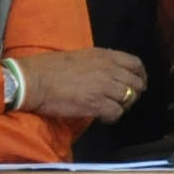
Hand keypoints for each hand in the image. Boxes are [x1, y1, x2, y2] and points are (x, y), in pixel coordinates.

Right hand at [17, 48, 149, 122]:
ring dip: (122, 107)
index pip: (136, 64)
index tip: (138, 84)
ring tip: (110, 109)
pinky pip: (116, 113)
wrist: (33, 80)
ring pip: (129, 99)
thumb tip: (110, 72)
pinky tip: (102, 117)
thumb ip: (99, 62)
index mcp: (104, 56)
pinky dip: (111, 117)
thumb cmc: (49, 68)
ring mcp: (104, 87)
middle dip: (134, 94)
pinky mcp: (96, 104)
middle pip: (136, 84)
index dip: (141, 76)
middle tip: (123, 101)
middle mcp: (108, 69)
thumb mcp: (80, 56)